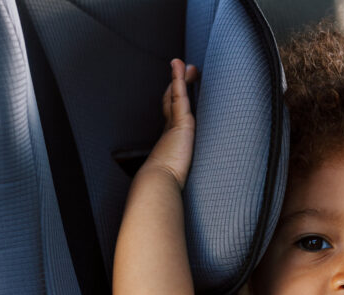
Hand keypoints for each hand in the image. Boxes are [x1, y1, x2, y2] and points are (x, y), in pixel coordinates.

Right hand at [146, 59, 199, 188]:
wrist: (159, 181)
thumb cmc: (166, 181)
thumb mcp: (175, 171)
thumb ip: (177, 166)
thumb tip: (178, 177)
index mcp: (169, 139)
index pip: (172, 114)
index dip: (174, 99)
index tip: (177, 88)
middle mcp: (169, 128)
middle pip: (172, 100)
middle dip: (177, 84)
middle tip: (184, 68)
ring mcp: (174, 124)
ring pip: (176, 95)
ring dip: (180, 77)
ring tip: (185, 64)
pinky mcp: (181, 123)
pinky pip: (180, 96)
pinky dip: (180, 81)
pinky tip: (182, 68)